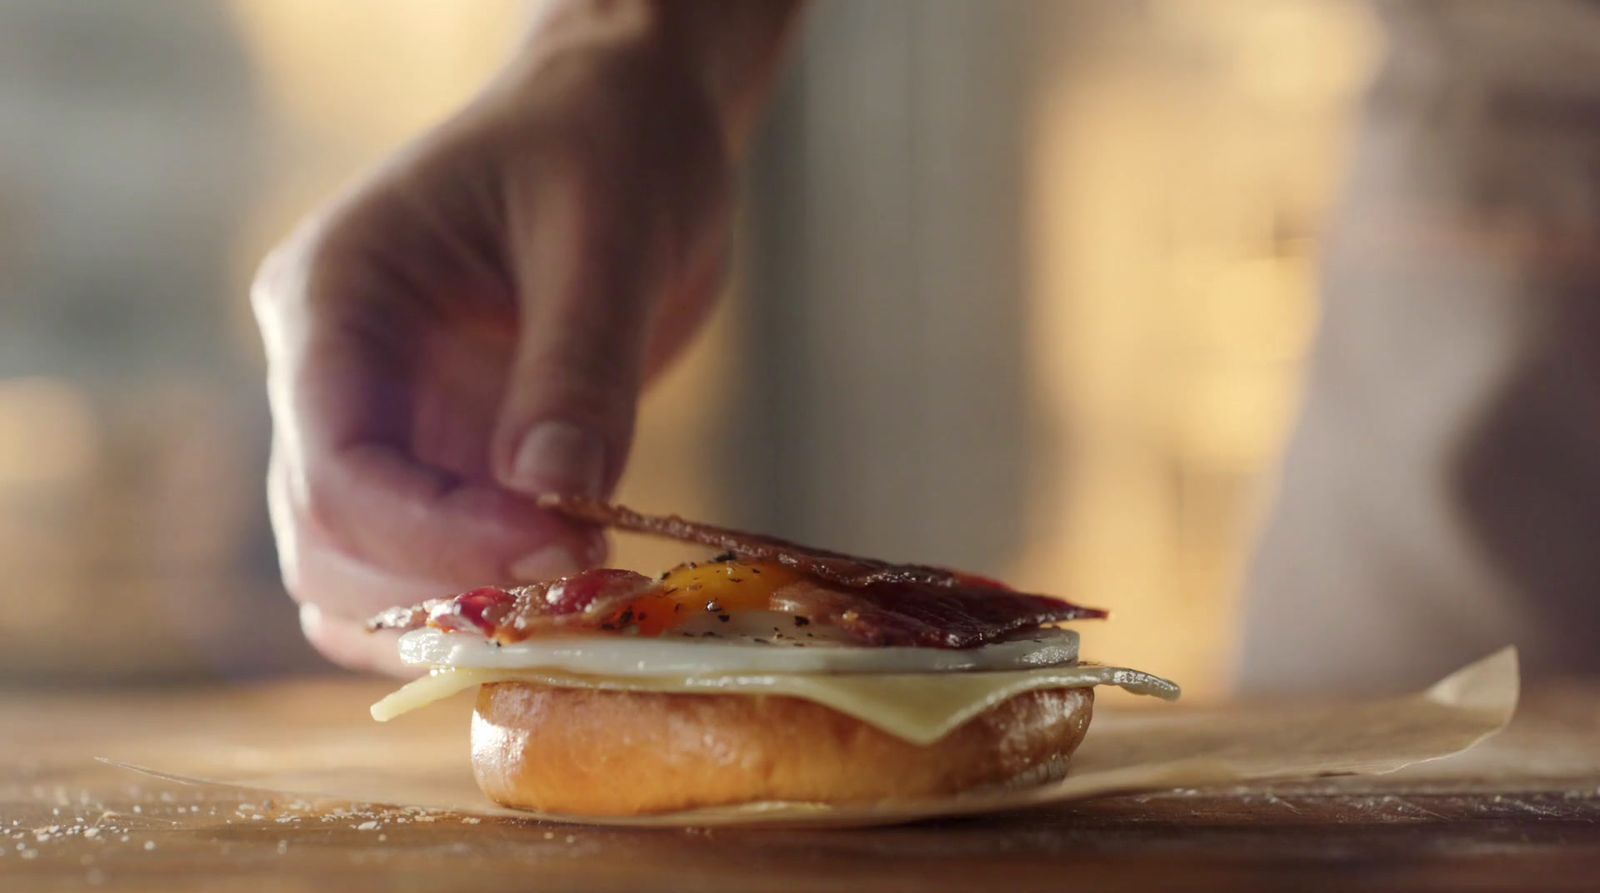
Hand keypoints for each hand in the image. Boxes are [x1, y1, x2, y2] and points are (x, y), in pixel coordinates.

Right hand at [252, 14, 731, 672]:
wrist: (628, 128)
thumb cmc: (608, 142)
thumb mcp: (603, 234)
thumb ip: (576, 369)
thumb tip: (555, 500)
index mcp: (336, 297)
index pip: (336, 467)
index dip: (438, 540)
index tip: (561, 552)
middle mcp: (335, 374)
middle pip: (328, 545)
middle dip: (446, 590)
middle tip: (584, 592)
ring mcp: (385, 425)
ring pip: (361, 579)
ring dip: (460, 615)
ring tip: (583, 603)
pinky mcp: (443, 459)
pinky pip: (424, 568)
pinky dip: (482, 602)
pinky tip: (569, 597)